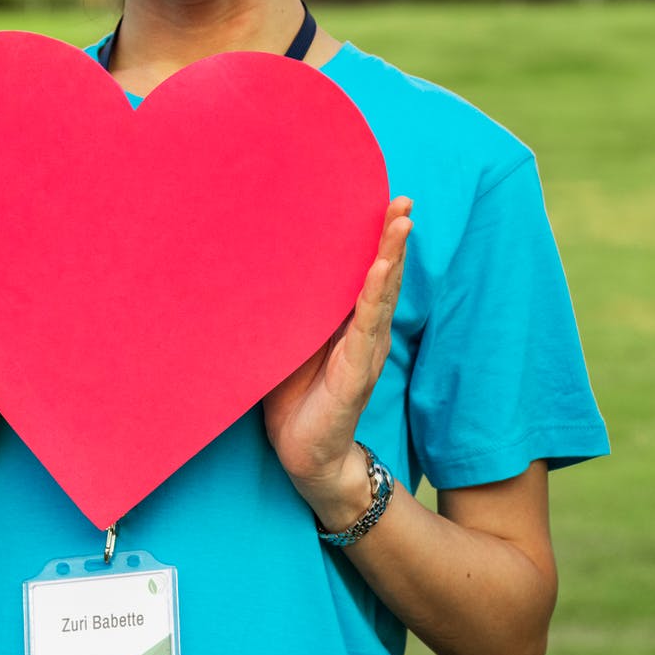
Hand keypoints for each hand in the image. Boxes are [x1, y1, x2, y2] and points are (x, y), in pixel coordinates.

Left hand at [262, 198, 412, 522]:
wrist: (306, 456)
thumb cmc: (296, 400)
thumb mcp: (286, 347)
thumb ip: (284, 315)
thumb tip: (250, 272)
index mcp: (348, 325)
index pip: (365, 272)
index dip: (374, 239)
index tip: (382, 200)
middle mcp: (365, 332)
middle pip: (383, 274)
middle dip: (392, 235)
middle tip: (403, 198)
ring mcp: (365, 350)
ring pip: (383, 293)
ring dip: (392, 255)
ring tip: (402, 221)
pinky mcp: (357, 371)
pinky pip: (367, 326)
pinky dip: (375, 294)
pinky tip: (382, 269)